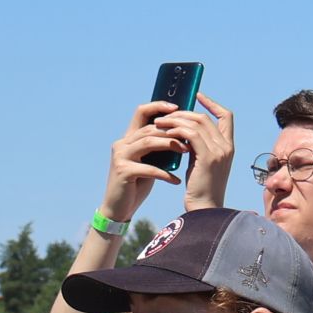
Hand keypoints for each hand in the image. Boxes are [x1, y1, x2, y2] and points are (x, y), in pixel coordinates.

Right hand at [101, 101, 190, 222]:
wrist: (119, 207)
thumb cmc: (138, 183)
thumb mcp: (149, 160)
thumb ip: (159, 145)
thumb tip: (184, 131)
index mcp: (128, 138)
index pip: (141, 112)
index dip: (158, 106)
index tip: (178, 107)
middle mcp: (122, 143)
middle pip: (150, 128)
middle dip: (173, 130)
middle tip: (193, 137)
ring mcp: (120, 156)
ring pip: (148, 142)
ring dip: (170, 145)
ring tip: (188, 151)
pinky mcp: (122, 171)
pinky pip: (148, 168)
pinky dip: (165, 174)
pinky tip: (177, 181)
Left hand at [173, 93, 236, 211]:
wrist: (204, 208)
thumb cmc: (198, 188)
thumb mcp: (199, 163)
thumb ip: (196, 147)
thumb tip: (181, 132)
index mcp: (228, 146)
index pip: (226, 116)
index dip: (212, 104)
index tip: (197, 95)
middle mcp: (227, 146)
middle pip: (206, 117)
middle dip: (184, 112)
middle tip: (164, 114)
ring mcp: (220, 151)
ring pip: (198, 123)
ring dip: (175, 120)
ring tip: (158, 122)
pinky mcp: (209, 157)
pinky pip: (191, 135)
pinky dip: (176, 130)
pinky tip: (163, 131)